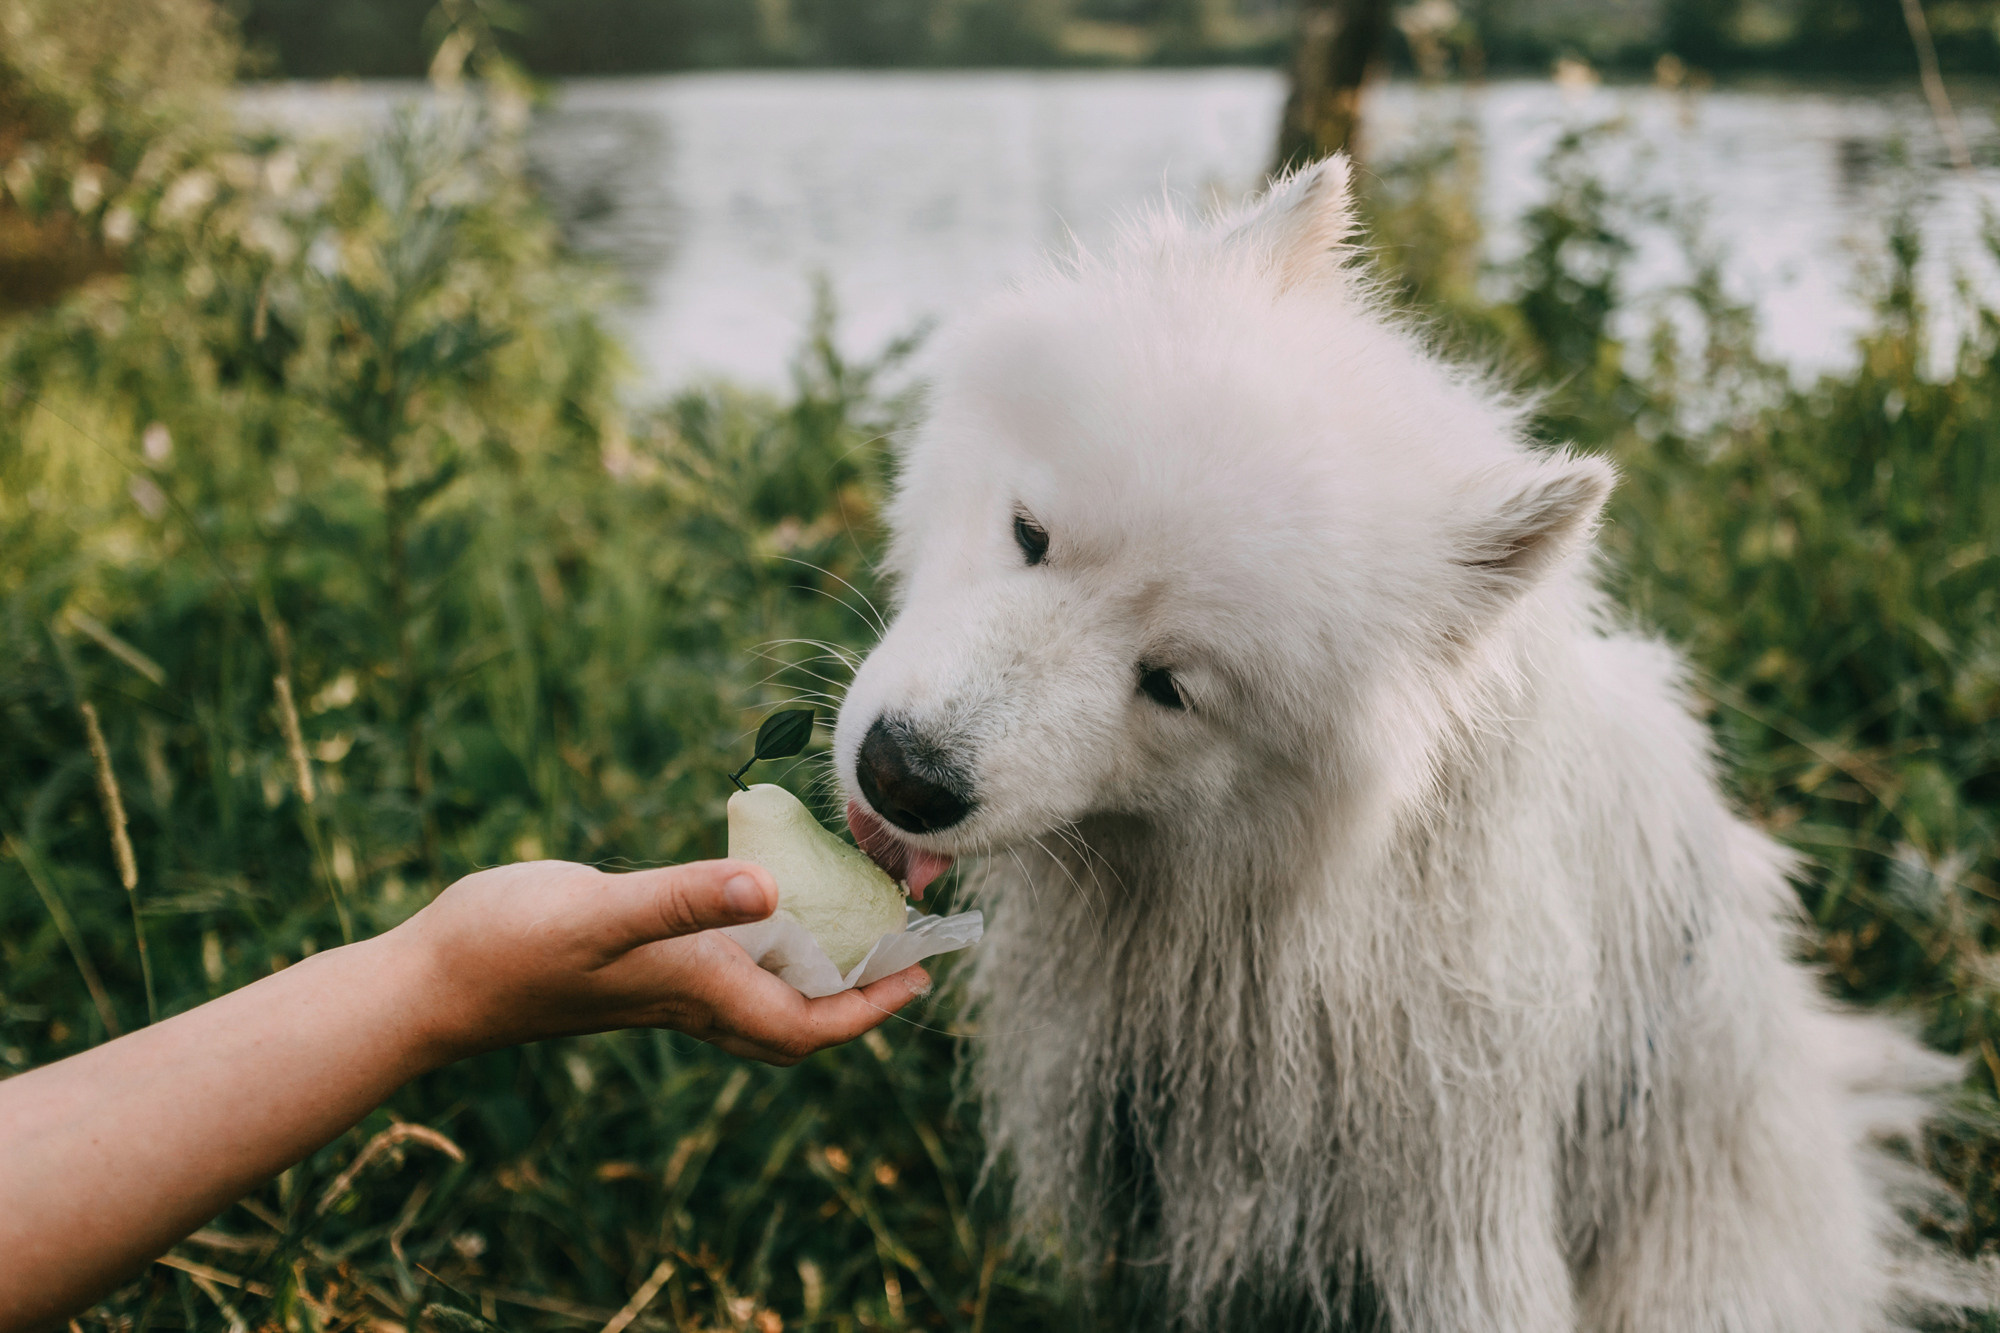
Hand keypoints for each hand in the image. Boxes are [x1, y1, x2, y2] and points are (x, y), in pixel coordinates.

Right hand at [390, 859, 929, 1065]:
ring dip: (812, 966)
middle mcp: (689, 996)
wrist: (432, 981)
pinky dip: (757, 938)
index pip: (809, 1024)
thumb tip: (770, 889)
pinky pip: (719, 964)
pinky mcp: (630, 963)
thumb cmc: (511, 947)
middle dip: (855, 994)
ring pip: (758, 993)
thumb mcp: (604, 911)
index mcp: (699, 989)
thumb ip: (684, 897)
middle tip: (901, 950)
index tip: (921, 975)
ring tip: (851, 920)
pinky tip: (755, 893)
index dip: (871, 1007)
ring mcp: (659, 983)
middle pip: (795, 1018)